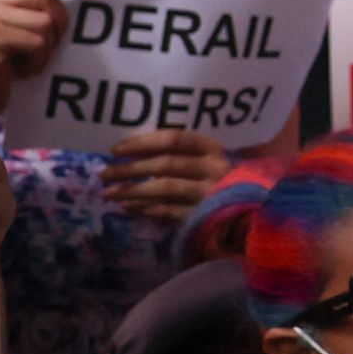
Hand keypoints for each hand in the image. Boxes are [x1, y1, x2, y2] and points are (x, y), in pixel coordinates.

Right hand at [0, 0, 92, 110]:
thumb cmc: (5, 68)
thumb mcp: (19, 30)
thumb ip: (36, 7)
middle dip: (60, 23)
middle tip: (47, 47)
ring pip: (46, 21)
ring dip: (47, 49)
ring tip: (27, 61)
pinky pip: (38, 43)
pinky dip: (38, 63)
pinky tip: (21, 72)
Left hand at [103, 128, 229, 225]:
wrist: (248, 211)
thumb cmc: (219, 178)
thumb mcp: (205, 158)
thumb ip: (179, 152)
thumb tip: (135, 149)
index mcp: (212, 149)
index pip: (173, 139)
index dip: (142, 143)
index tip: (116, 149)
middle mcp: (212, 168)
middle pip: (164, 164)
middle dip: (130, 169)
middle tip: (104, 174)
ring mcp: (207, 193)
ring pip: (163, 188)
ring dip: (132, 191)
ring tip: (109, 193)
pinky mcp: (202, 215)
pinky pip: (167, 211)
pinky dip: (145, 209)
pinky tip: (128, 207)